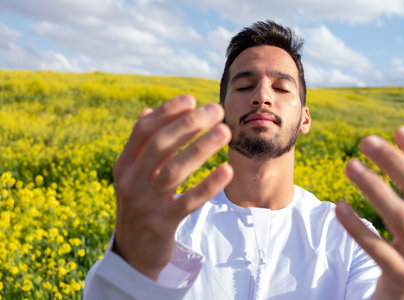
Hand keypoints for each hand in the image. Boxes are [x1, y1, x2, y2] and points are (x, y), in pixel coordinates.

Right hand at [112, 95, 232, 279]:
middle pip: (161, 145)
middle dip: (190, 123)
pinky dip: (208, 185)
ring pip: (175, 170)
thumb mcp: (134, 175)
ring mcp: (145, 204)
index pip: (143, 130)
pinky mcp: (162, 224)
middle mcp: (131, 181)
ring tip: (225, 132)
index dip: (167, 112)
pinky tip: (226, 170)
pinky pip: (189, 201)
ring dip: (202, 148)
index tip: (192, 99)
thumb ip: (143, 145)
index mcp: (123, 165)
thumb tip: (148, 110)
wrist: (133, 253)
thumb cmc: (140, 204)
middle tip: (217, 110)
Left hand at [336, 126, 403, 299]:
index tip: (398, 131)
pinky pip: (378, 247)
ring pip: (400, 216)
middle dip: (394, 162)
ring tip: (348, 165)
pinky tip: (338, 206)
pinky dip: (357, 226)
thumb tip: (402, 151)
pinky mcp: (403, 277)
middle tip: (366, 141)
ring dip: (373, 186)